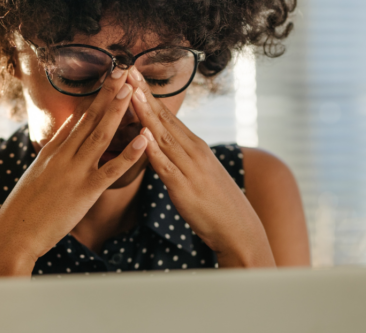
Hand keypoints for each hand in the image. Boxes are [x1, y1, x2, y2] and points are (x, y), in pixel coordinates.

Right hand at [0, 67, 148, 276]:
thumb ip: (51, 155)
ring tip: (132, 90)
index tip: (108, 80)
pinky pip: (112, 169)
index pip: (77, 120)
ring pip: (100, 135)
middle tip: (123, 71)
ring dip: (117, 111)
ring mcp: (74, 171)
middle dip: (108, 94)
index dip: (94, 99)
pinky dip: (129, 153)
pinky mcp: (85, 191)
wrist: (14, 233)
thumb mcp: (35, 176)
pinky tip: (144, 139)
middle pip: (89, 118)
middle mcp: (63, 156)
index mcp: (52, 152)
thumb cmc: (24, 210)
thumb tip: (63, 136)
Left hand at [126, 68, 274, 267]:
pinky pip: (166, 167)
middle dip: (143, 94)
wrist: (238, 229)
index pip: (167, 115)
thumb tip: (163, 146)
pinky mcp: (184, 188)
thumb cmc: (216, 204)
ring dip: (146, 114)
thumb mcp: (198, 173)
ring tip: (131, 93)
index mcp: (195, 147)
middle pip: (164, 118)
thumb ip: (181, 158)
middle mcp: (193, 152)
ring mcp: (190, 168)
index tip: (133, 74)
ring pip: (163, 137)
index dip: (148, 94)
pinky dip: (154, 151)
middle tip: (126, 69)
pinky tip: (142, 137)